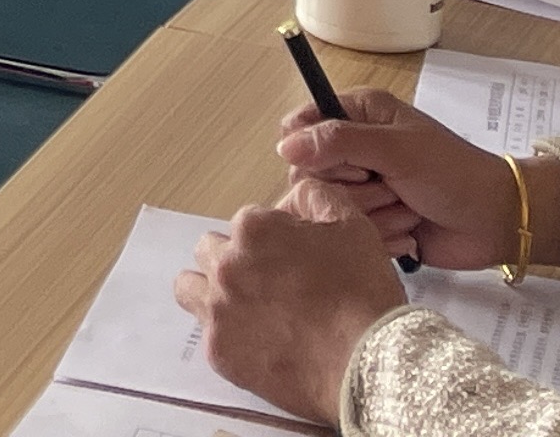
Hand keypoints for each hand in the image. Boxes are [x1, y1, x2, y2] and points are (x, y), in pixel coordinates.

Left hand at [172, 204, 410, 426]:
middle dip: (235, 260)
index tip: (289, 258)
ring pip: (191, 288)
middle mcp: (227, 266)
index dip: (271, 238)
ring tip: (247, 307)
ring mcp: (218, 311)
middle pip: (211, 250)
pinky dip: (229, 335)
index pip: (246, 222)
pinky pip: (208, 333)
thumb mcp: (353, 226)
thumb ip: (316, 197)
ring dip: (212, 291)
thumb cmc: (363, 298)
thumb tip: (295, 194)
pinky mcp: (219, 352)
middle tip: (268, 282)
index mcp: (253, 229)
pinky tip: (260, 342)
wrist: (368, 364)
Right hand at [273, 90, 559, 272]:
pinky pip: (350, 234)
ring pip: (330, 207)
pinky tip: (406, 234)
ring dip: (370, 215)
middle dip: (350, 188)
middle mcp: (357, 148)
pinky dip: (377, 237)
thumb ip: (339, 142)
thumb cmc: (452, 173)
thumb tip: (283, 145)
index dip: (314, 150)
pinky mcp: (373, 222)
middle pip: (311, 173)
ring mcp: (364, 187)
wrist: (497, 221)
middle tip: (386, 188)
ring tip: (405, 211)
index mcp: (360, 114)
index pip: (304, 126)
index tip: (347, 163)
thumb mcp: (397, 149)